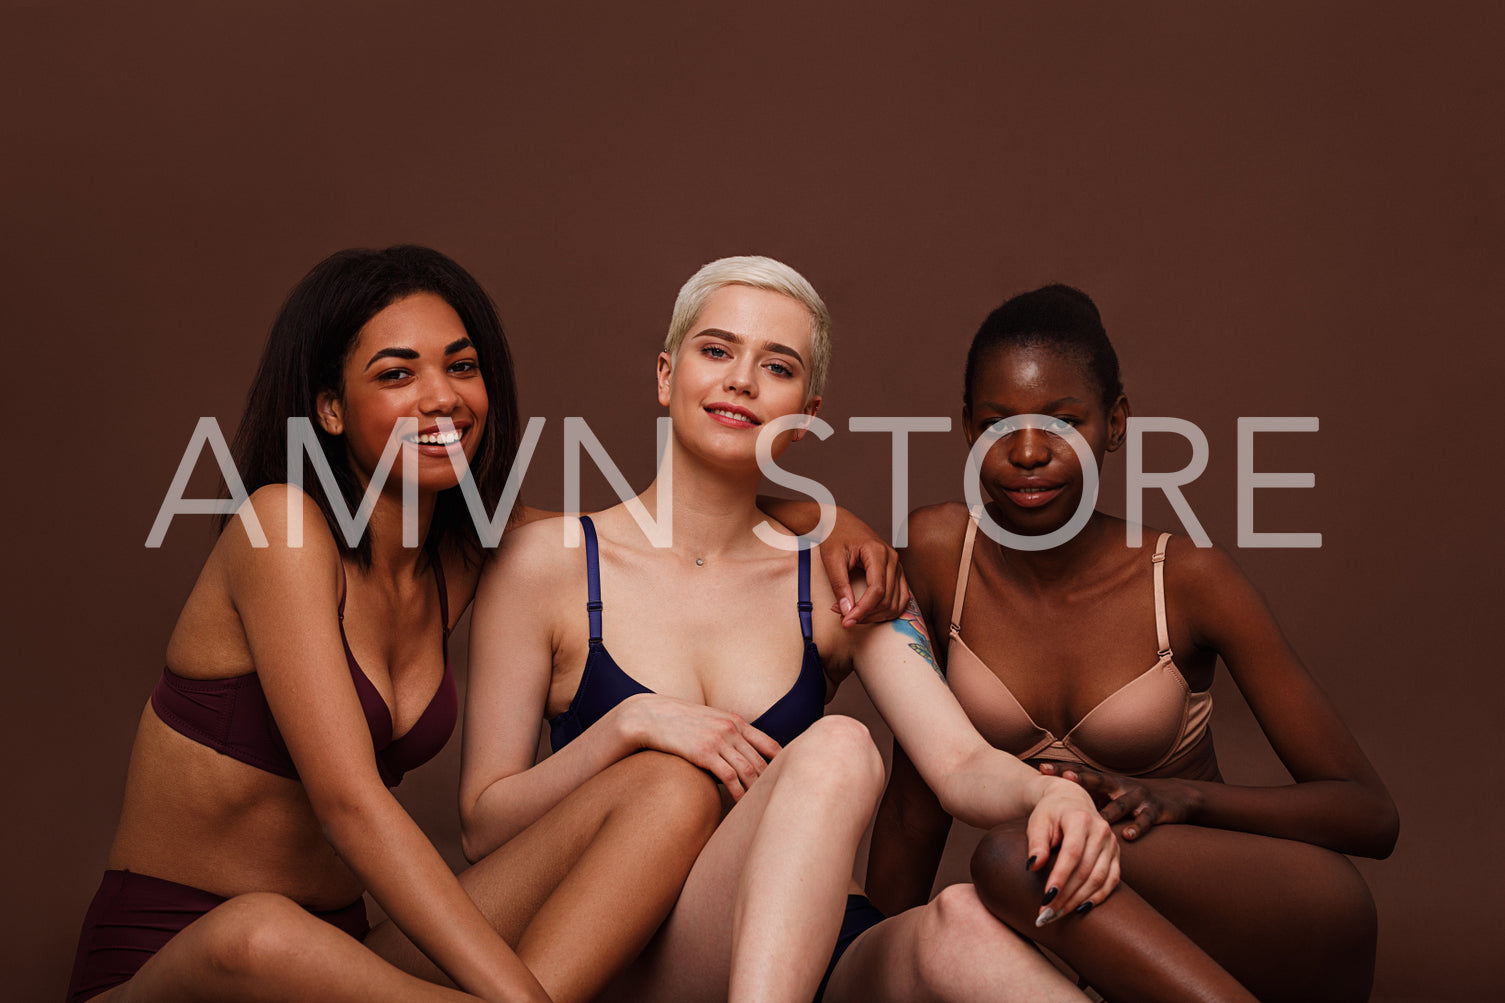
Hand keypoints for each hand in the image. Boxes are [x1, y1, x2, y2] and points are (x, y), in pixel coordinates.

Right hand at [617, 694, 781, 799]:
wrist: (649, 715)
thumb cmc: (677, 722)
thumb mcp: (708, 720)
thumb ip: (726, 733)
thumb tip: (738, 757)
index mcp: (735, 720)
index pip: (769, 744)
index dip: (781, 764)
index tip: (785, 781)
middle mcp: (731, 728)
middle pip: (761, 761)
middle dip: (770, 783)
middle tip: (775, 802)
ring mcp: (718, 739)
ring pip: (749, 770)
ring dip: (756, 792)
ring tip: (759, 809)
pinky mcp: (704, 752)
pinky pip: (730, 777)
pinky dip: (738, 793)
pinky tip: (740, 806)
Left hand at [822, 536, 910, 625]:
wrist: (840, 524)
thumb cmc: (835, 538)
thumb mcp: (831, 559)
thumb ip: (839, 585)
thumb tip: (846, 610)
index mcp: (878, 552)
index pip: (877, 590)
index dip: (863, 610)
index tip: (847, 621)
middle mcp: (893, 560)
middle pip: (887, 599)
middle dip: (866, 614)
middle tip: (844, 618)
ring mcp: (897, 566)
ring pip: (896, 603)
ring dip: (876, 616)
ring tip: (853, 615)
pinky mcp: (896, 573)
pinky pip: (901, 599)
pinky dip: (886, 611)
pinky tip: (869, 613)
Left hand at [1024, 776, 1119, 925]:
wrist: (1071, 800)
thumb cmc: (1050, 812)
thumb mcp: (1038, 822)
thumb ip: (1036, 843)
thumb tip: (1032, 866)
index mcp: (1080, 819)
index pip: (1072, 854)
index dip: (1060, 878)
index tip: (1046, 898)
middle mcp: (1101, 831)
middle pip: (1085, 870)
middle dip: (1066, 895)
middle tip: (1047, 914)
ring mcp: (1111, 843)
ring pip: (1099, 879)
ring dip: (1079, 900)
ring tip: (1058, 914)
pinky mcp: (1116, 854)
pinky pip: (1112, 880)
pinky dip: (1098, 897)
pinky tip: (1081, 908)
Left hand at [1039, 762, 1198, 841]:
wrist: (1175, 797)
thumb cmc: (1130, 802)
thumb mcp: (1110, 799)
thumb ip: (1086, 806)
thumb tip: (1054, 819)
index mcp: (1105, 783)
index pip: (1080, 773)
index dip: (1061, 770)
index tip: (1041, 767)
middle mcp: (1120, 786)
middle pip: (1097, 780)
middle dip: (1080, 778)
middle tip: (1065, 777)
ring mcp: (1138, 797)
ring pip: (1120, 804)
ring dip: (1108, 811)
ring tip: (1095, 818)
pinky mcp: (1155, 811)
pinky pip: (1144, 820)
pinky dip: (1136, 827)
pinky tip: (1125, 836)